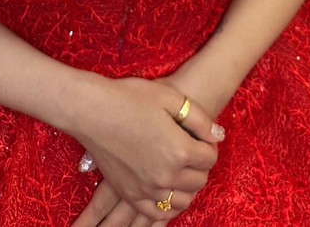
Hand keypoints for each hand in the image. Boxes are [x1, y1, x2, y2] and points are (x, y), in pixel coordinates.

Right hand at [70, 79, 223, 225]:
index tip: (200, 137)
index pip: (210, 158)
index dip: (208, 145)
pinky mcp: (130, 193)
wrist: (92, 110)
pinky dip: (168, 206)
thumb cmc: (130, 98)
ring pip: (182, 201)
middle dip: (201, 166)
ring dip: (188, 187)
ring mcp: (147, 188)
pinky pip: (157, 212)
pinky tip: (168, 193)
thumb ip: (200, 120)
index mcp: (180, 151)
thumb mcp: (170, 97)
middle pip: (199, 181)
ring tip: (181, 170)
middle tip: (192, 150)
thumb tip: (218, 136)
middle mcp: (166, 175)